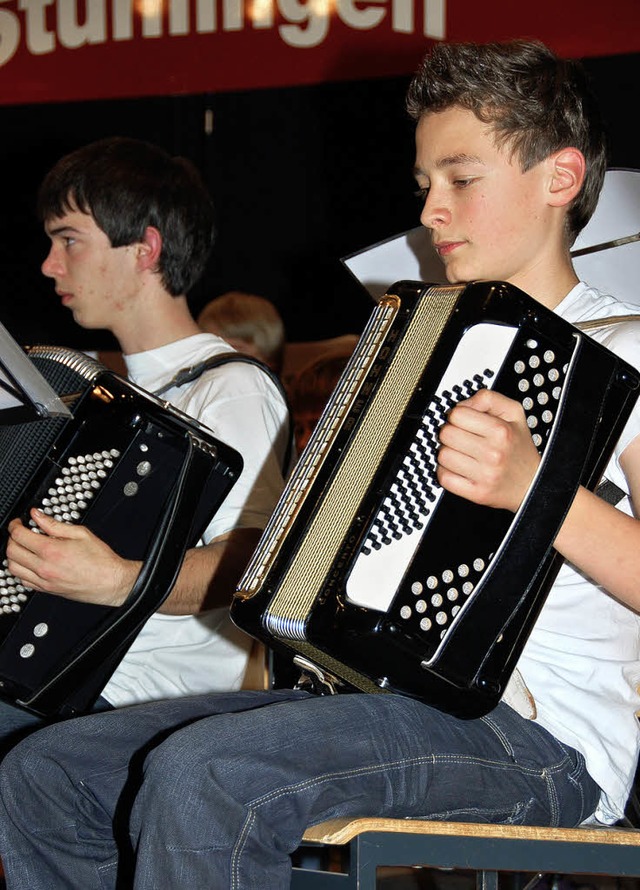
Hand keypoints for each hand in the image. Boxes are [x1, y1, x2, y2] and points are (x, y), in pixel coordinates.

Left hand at [6, 509, 139, 606]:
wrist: (110, 582)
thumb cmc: (100, 560)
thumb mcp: (81, 533)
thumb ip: (54, 524)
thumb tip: (37, 516)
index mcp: (51, 551)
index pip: (19, 536)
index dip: (15, 526)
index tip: (18, 523)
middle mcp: (44, 567)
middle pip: (11, 552)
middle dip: (12, 538)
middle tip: (19, 532)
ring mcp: (43, 581)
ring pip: (12, 568)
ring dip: (13, 555)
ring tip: (22, 547)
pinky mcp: (46, 590)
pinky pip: (22, 580)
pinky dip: (20, 570)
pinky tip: (28, 563)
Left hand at [436, 388, 540, 512]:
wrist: (533, 483)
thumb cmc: (520, 447)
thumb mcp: (514, 413)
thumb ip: (488, 398)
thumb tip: (462, 404)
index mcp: (500, 431)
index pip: (456, 414)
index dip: (457, 416)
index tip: (463, 422)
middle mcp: (493, 453)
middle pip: (446, 434)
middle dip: (450, 433)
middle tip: (461, 438)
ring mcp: (484, 475)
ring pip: (442, 456)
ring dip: (447, 453)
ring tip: (461, 454)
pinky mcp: (476, 493)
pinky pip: (444, 478)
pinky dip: (446, 472)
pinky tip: (458, 469)